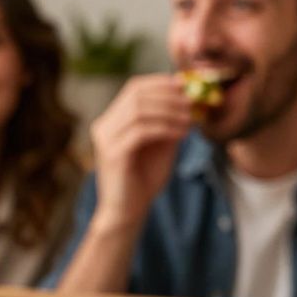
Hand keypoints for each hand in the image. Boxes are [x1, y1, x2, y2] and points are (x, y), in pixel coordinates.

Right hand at [88, 74, 191, 231]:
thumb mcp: (160, 145)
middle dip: (168, 95)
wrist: (127, 213)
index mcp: (112, 121)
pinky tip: (182, 133)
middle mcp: (104, 126)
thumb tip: (188, 99)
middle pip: (136, 94)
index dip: (161, 83)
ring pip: (139, 110)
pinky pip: (141, 131)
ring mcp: (106, 139)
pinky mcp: (113, 154)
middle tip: (192, 102)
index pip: (134, 88)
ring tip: (191, 118)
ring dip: (170, 111)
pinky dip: (165, 128)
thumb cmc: (143, 180)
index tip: (186, 86)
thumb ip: (168, 123)